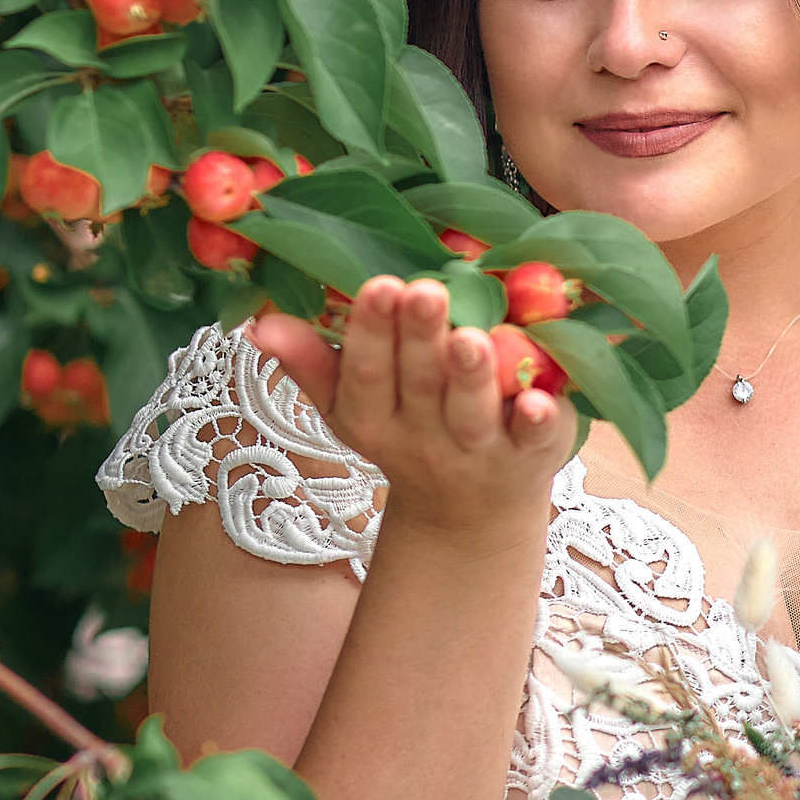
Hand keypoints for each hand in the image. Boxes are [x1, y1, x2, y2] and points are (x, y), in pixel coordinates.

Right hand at [250, 277, 574, 542]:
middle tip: (424, 290)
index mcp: (375, 418)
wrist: (471, 515)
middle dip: (419, 337)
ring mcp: (479, 449)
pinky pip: (534, 438)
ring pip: (471, 412)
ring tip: (471, 337)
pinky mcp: (531, 454)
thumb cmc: (410, 431)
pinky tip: (542, 400)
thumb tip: (257, 323)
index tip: (378, 284)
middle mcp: (425, 435)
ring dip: (470, 376)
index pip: (366, 373)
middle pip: (419, 384)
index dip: (370, 331)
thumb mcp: (353, 408)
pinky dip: (539, 420)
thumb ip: (312, 363)